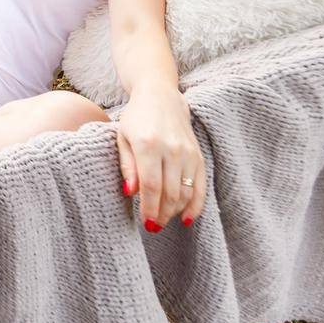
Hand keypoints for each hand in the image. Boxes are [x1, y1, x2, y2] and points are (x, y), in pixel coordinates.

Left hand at [115, 82, 205, 230]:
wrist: (161, 96)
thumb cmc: (136, 118)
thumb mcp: (123, 138)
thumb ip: (127, 166)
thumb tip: (130, 193)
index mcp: (148, 144)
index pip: (151, 185)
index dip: (149, 208)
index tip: (146, 223)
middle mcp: (171, 149)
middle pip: (169, 193)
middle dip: (161, 214)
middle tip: (153, 227)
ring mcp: (188, 153)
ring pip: (185, 192)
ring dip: (175, 212)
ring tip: (164, 221)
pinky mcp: (198, 155)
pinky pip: (201, 186)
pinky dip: (195, 205)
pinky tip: (187, 218)